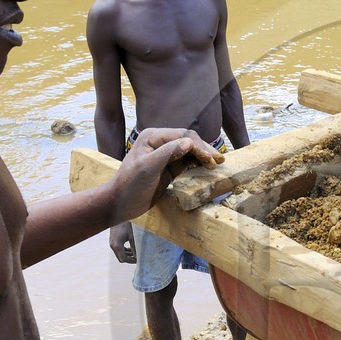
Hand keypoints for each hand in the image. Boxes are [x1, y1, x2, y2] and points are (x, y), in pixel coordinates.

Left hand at [108, 128, 222, 225]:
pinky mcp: (168, 168)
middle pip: (188, 141)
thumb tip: (190, 143)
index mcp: (154, 137)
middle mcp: (160, 142)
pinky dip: (197, 164)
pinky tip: (206, 169)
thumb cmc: (130, 184)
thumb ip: (168, 152)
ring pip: (189, 152)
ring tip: (217, 164)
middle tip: (220, 160)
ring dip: (203, 157)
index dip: (199, 146)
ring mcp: (165, 155)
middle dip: (204, 150)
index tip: (211, 160)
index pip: (183, 136)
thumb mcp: (148, 167)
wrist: (120, 203)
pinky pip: (186, 163)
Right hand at [109, 222, 135, 263]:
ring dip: (127, 255)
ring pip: (119, 254)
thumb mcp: (132, 237)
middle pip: (121, 258)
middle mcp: (113, 246)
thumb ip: (135, 247)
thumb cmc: (126, 225)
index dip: (131, 261)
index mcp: (117, 246)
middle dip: (129, 259)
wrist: (118, 216)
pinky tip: (130, 248)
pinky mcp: (112, 240)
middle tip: (137, 258)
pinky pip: (118, 249)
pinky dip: (124, 251)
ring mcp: (111, 243)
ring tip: (135, 254)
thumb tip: (139, 256)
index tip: (138, 260)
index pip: (124, 259)